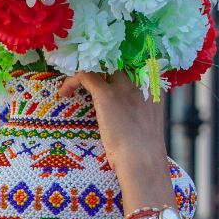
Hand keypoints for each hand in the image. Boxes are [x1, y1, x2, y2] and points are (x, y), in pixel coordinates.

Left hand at [61, 72, 167, 188]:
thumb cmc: (144, 150)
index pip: (132, 62)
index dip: (112, 67)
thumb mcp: (146, 122)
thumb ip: (138, 110)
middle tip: (83, 80)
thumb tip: (123, 114)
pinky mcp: (107, 94)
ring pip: (99, 64)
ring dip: (82, 72)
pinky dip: (72, 80)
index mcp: (153, 84)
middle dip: (97, 66)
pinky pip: (85, 75)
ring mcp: (124, 85)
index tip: (100, 77)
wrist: (143, 159)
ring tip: (71, 87)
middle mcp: (141, 79)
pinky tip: (65, 93)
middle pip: (116, 60)